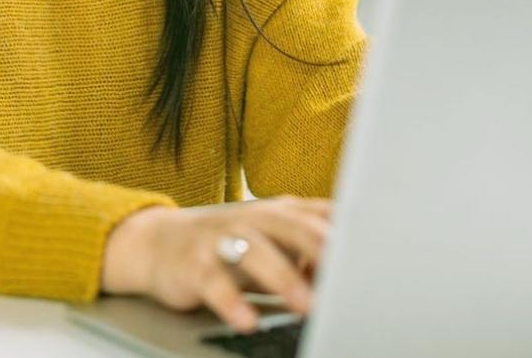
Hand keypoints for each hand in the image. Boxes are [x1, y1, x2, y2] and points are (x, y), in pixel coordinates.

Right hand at [100, 196, 332, 333]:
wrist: (159, 243)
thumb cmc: (229, 245)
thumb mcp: (275, 244)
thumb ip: (311, 255)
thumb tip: (352, 276)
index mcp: (280, 211)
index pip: (321, 215)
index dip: (347, 233)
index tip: (372, 254)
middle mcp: (253, 217)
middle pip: (292, 226)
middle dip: (321, 249)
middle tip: (346, 276)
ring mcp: (222, 237)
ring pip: (254, 251)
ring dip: (283, 277)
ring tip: (305, 305)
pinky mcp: (194, 264)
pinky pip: (214, 283)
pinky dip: (232, 302)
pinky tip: (247, 320)